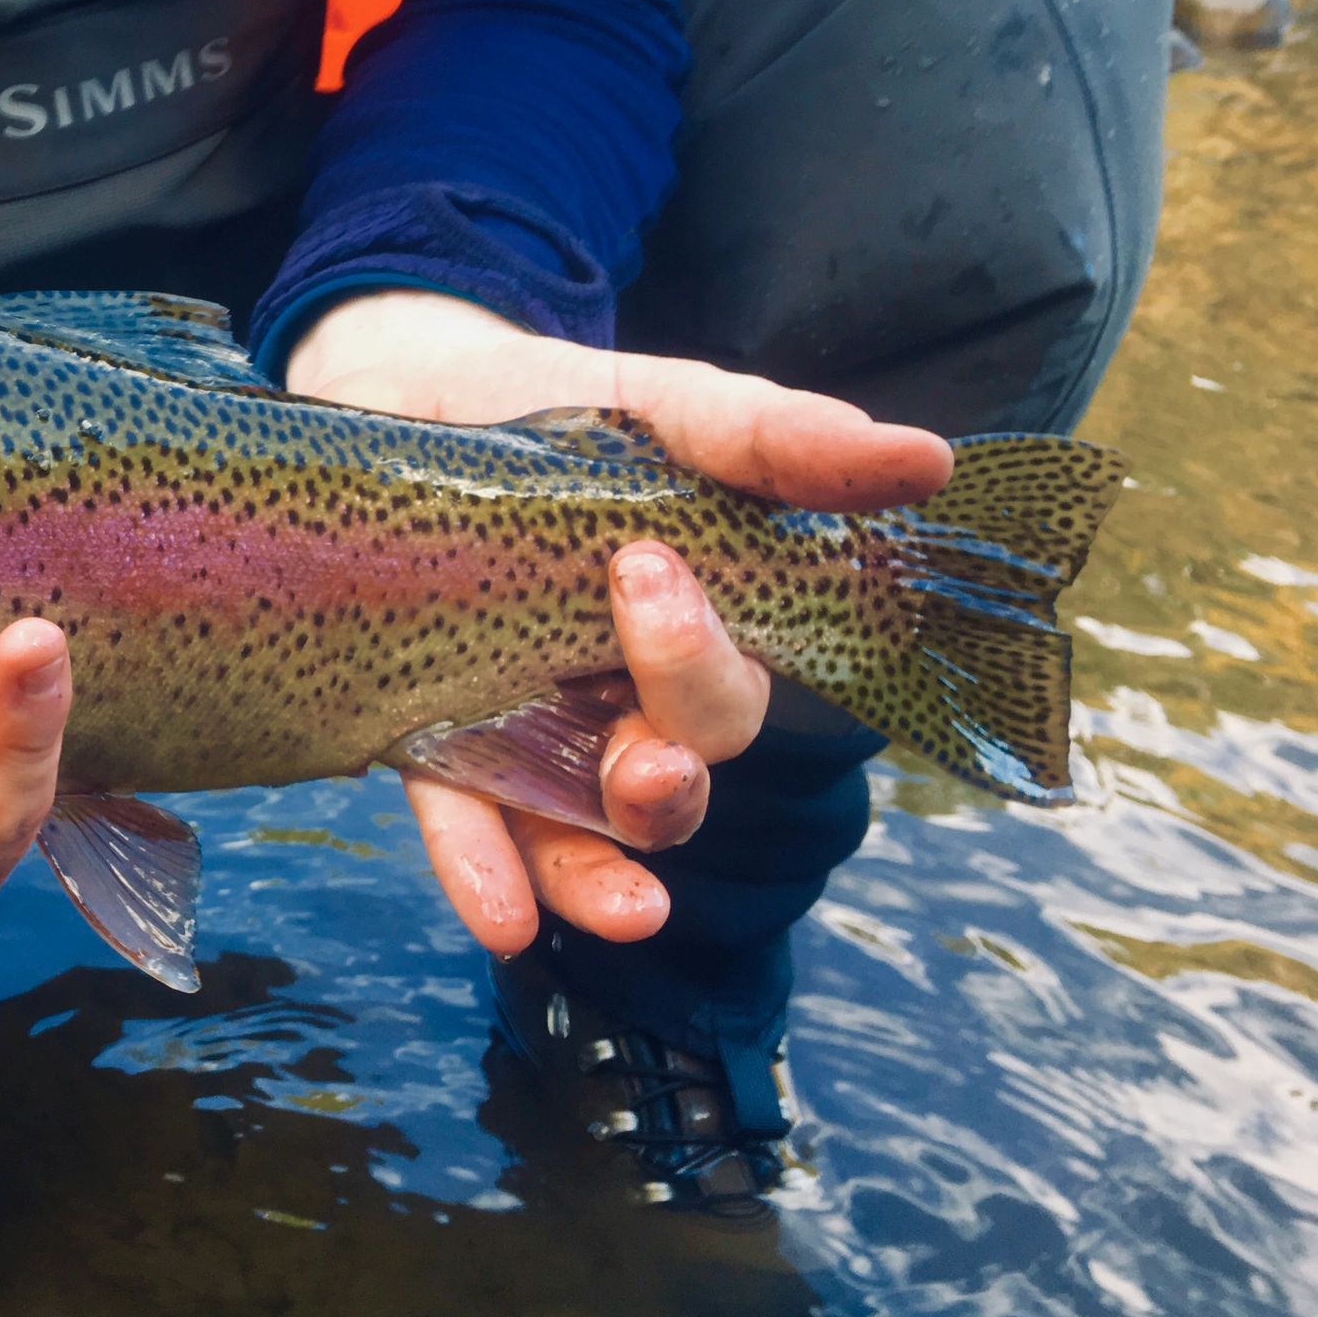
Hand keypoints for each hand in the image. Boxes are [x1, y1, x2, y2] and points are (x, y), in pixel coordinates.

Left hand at [284, 289, 952, 954]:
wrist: (394, 394)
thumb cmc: (549, 411)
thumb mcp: (656, 410)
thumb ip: (770, 440)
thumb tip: (923, 459)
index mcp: (693, 629)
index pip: (736, 681)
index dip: (708, 659)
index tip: (645, 569)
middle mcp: (621, 696)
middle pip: (675, 764)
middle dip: (668, 772)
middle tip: (637, 752)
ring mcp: (529, 730)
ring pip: (589, 830)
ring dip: (607, 873)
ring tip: (630, 907)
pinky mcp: (432, 745)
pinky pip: (466, 826)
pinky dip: (485, 874)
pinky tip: (503, 922)